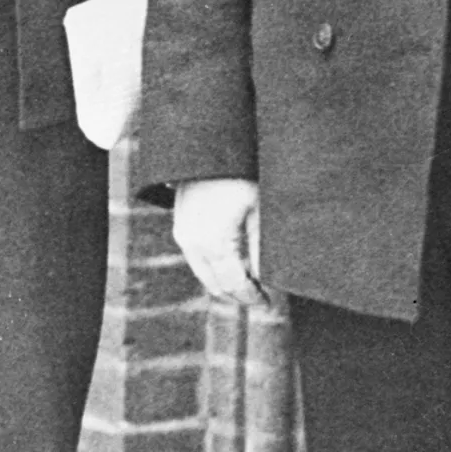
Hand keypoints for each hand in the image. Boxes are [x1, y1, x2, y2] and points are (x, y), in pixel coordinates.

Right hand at [173, 176, 266, 305]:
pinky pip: (197, 258)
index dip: (253, 298)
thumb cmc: (241, 176)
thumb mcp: (259, 213)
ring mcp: (183, 235)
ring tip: (251, 280)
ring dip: (226, 282)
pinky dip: (215, 267)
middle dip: (239, 295)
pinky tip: (234, 261)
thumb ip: (262, 252)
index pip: (234, 285)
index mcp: (214, 243)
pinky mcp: (181, 227)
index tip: (269, 302)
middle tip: (262, 295)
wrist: (210, 149)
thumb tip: (268, 281)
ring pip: (205, 274)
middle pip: (216, 286)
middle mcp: (193, 244)